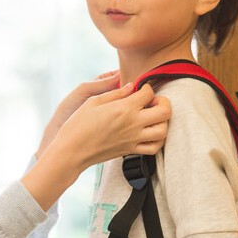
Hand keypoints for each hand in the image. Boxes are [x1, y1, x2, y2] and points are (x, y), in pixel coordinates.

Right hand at [21, 80, 169, 209]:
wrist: (72, 151)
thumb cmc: (78, 124)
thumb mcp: (94, 101)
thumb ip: (116, 93)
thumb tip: (131, 86)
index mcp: (124, 108)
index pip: (148, 93)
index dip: (146, 87)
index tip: (139, 89)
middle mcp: (133, 123)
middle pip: (165, 111)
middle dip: (163, 102)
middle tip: (154, 101)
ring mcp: (134, 139)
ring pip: (163, 130)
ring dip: (163, 121)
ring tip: (153, 117)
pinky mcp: (131, 150)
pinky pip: (154, 148)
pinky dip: (158, 140)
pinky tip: (150, 133)